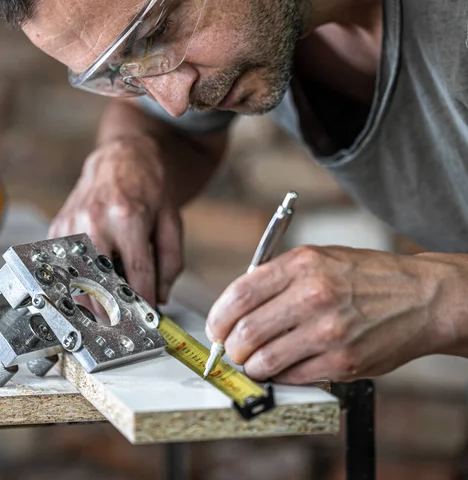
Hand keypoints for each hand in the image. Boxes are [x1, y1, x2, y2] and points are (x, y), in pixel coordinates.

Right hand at [48, 135, 182, 309]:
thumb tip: (160, 297)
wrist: (121, 159)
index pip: (136, 275)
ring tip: (107, 313)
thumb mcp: (172, 221)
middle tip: (125, 325)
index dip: (144, 304)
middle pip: (100, 284)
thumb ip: (170, 262)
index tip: (148, 321)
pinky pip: (62, 268)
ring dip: (91, 303)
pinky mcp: (58, 228)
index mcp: (128, 217)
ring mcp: (71, 224)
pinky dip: (75, 284)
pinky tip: (90, 288)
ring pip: (76, 281)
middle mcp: (94, 221)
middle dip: (113, 312)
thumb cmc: (149, 189)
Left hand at [205, 245, 459, 383]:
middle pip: (246, 332)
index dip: (218, 317)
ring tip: (255, 361)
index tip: (215, 328)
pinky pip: (293, 377)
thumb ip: (276, 277)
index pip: (239, 294)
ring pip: (264, 361)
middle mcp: (312, 296)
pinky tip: (283, 367)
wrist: (420, 297)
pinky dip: (279, 376)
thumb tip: (236, 306)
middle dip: (231, 347)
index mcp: (301, 265)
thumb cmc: (365, 276)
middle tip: (232, 349)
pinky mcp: (343, 362)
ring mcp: (328, 332)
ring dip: (252, 366)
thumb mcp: (318, 258)